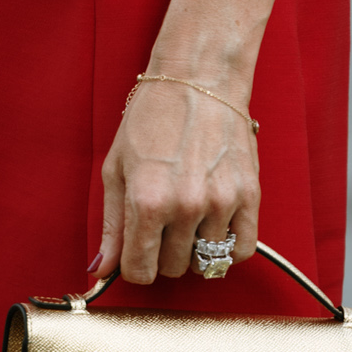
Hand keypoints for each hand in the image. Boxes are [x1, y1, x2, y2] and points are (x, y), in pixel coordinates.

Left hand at [96, 76, 260, 286]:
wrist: (199, 80)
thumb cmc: (152, 118)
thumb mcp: (117, 167)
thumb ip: (111, 224)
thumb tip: (102, 270)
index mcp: (147, 201)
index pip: (140, 271)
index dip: (134, 265)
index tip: (137, 251)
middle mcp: (185, 206)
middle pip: (172, 269)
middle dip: (162, 253)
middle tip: (161, 223)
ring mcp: (221, 202)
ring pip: (206, 262)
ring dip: (194, 248)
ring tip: (187, 217)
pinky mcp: (250, 196)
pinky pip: (241, 250)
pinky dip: (227, 249)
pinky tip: (214, 228)